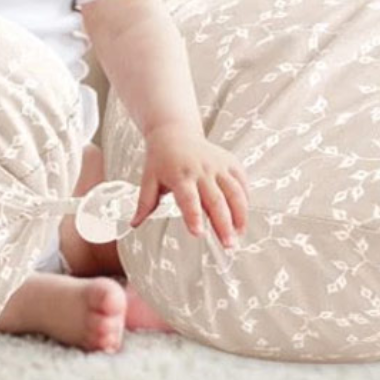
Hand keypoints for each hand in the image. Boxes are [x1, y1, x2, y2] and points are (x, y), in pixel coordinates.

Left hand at [131, 123, 249, 248]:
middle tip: (228, 246)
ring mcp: (217, 165)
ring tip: (238, 235)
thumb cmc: (160, 159)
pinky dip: (246, 201)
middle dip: (223, 224)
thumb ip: (144, 203)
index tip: (198, 234)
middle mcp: (200, 169)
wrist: (174, 133)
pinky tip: (242, 218)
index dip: (193, 216)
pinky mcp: (230, 162)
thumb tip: (133, 224)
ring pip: (234, 192)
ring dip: (240, 215)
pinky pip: (242, 182)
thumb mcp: (149, 179)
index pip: (188, 198)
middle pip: (215, 200)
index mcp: (179, 175)